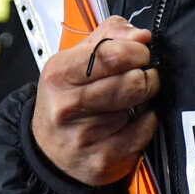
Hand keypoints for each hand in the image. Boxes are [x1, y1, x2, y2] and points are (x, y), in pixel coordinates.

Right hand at [31, 16, 160, 185]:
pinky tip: (130, 121)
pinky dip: (145, 122)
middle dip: (146, 76)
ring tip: (129, 99)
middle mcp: (67, 106)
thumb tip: (141, 35)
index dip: (136, 51)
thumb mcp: (75, 59)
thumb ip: (109, 36)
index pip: (112, 54)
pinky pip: (145, 130)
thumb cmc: (67, 98)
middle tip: (141, 75)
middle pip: (132, 82)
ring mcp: (85, 136)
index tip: (141, 53)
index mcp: (59, 74)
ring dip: (144, 99)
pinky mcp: (102, 159)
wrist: (48, 150)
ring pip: (141, 106)